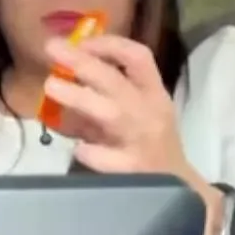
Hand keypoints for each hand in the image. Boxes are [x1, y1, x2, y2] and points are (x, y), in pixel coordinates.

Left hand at [43, 35, 221, 234]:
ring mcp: (143, 141)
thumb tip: (66, 69)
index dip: (108, 44)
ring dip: (79, 97)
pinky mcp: (135, 171)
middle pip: (116, 81)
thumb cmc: (154, 145)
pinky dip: (91, 152)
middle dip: (82, 62)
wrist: (184, 193)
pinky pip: (108, 158)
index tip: (79, 40)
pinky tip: (77, 147)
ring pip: (111, 114)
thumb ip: (110, 93)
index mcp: (155, 94)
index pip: (138, 56)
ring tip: (50, 86)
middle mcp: (150, 112)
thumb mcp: (142, 112)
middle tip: (52, 50)